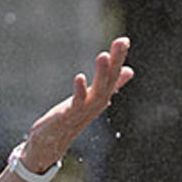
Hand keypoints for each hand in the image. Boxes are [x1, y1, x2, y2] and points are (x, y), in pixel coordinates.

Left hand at [19, 37, 133, 171]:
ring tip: (103, 56)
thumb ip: (111, 84)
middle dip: (114, 61)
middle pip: (108, 80)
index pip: (113, 74)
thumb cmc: (72, 117)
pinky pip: (77, 103)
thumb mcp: (92, 98)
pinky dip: (80, 90)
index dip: (119, 57)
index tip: (124, 39)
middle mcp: (96, 103)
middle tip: (120, 42)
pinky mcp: (68, 116)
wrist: (51, 142)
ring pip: (97, 91)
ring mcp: (83, 110)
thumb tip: (130, 70)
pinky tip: (80, 77)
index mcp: (101, 96)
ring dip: (101, 74)